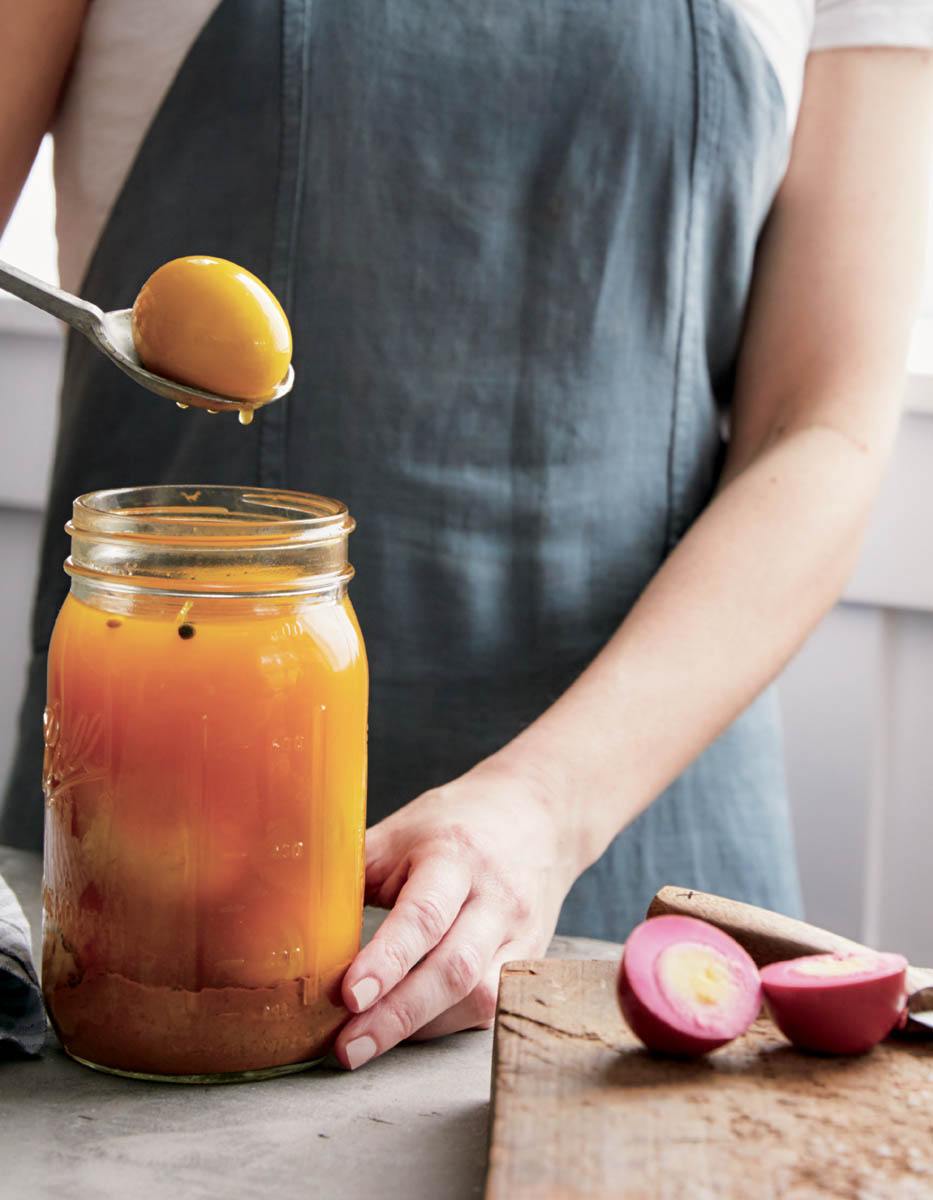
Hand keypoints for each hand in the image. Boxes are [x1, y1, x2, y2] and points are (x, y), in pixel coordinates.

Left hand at [333, 759, 576, 1068]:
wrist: (539, 814)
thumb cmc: (456, 822)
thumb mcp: (403, 828)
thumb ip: (352, 865)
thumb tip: (282, 904)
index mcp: (457, 856)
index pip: (424, 915)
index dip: (386, 960)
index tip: (347, 996)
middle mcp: (496, 898)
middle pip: (453, 969)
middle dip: (397, 1016)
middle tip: (347, 1047)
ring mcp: (520, 934)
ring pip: (479, 998)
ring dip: (420, 1029)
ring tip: (366, 1045)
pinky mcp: (529, 960)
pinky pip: (490, 1006)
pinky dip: (445, 1025)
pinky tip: (408, 1031)